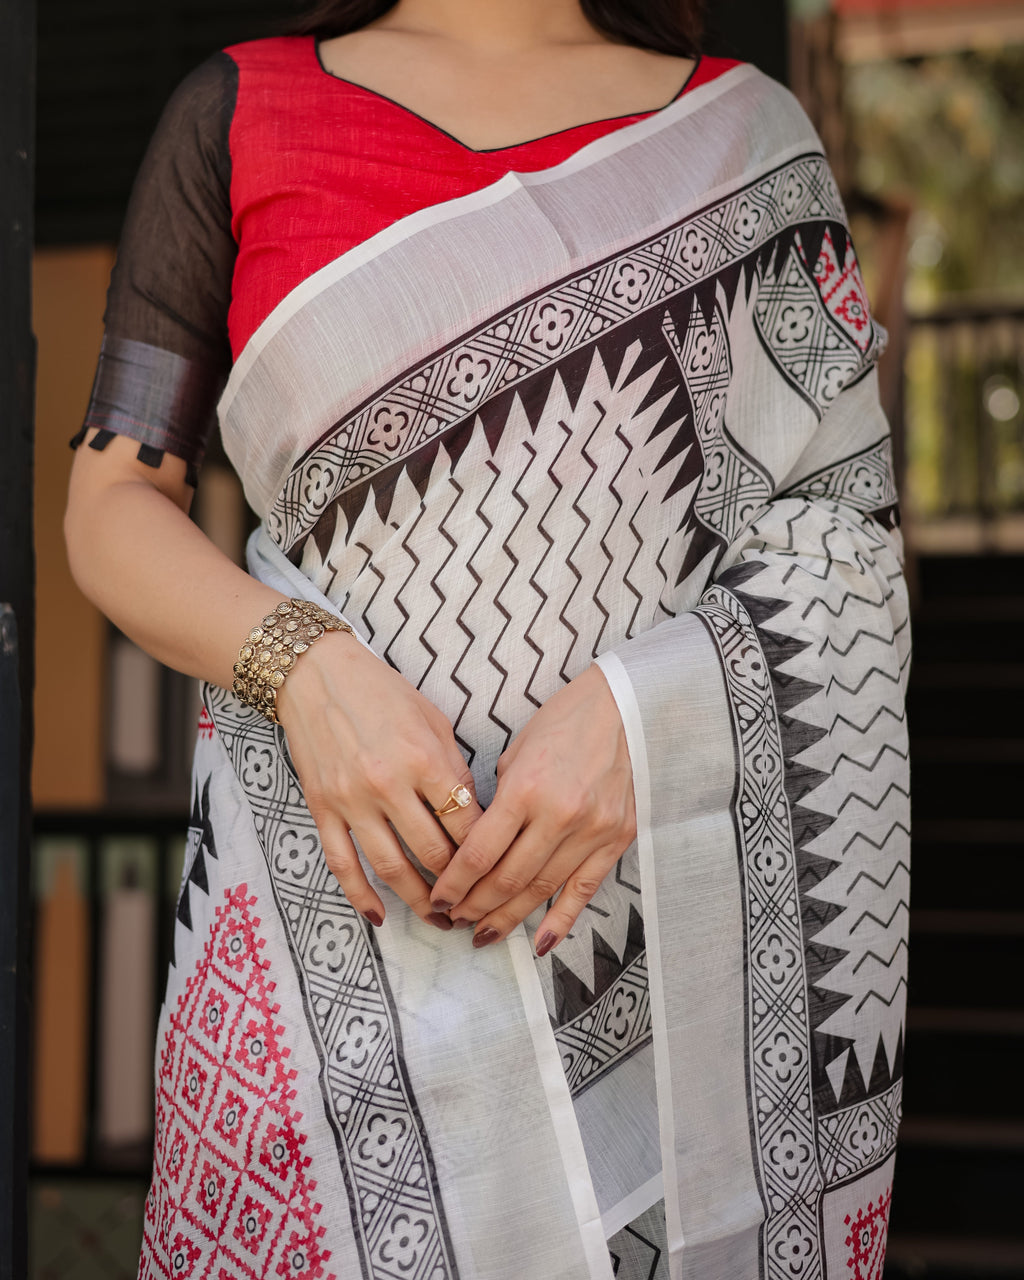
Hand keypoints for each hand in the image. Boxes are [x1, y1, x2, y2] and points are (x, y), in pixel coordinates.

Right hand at [275, 632, 482, 929]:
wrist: (315, 674)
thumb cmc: (381, 692)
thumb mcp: (433, 720)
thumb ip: (453, 769)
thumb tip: (473, 816)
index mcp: (424, 759)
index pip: (465, 823)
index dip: (486, 852)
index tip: (497, 868)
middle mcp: (388, 785)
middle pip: (433, 853)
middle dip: (459, 885)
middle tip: (476, 903)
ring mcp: (352, 801)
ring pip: (391, 869)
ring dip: (418, 901)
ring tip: (439, 919)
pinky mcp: (323, 809)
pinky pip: (342, 865)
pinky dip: (361, 897)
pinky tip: (380, 917)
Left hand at [428, 664, 635, 954]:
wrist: (626, 706)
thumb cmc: (566, 719)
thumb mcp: (518, 751)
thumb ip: (500, 799)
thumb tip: (480, 838)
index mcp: (526, 789)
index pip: (480, 853)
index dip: (454, 884)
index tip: (438, 899)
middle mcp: (558, 815)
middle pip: (507, 879)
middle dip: (475, 906)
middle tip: (454, 921)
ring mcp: (591, 831)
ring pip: (541, 889)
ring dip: (508, 917)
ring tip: (483, 934)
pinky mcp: (617, 839)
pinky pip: (584, 889)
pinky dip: (561, 920)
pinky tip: (539, 942)